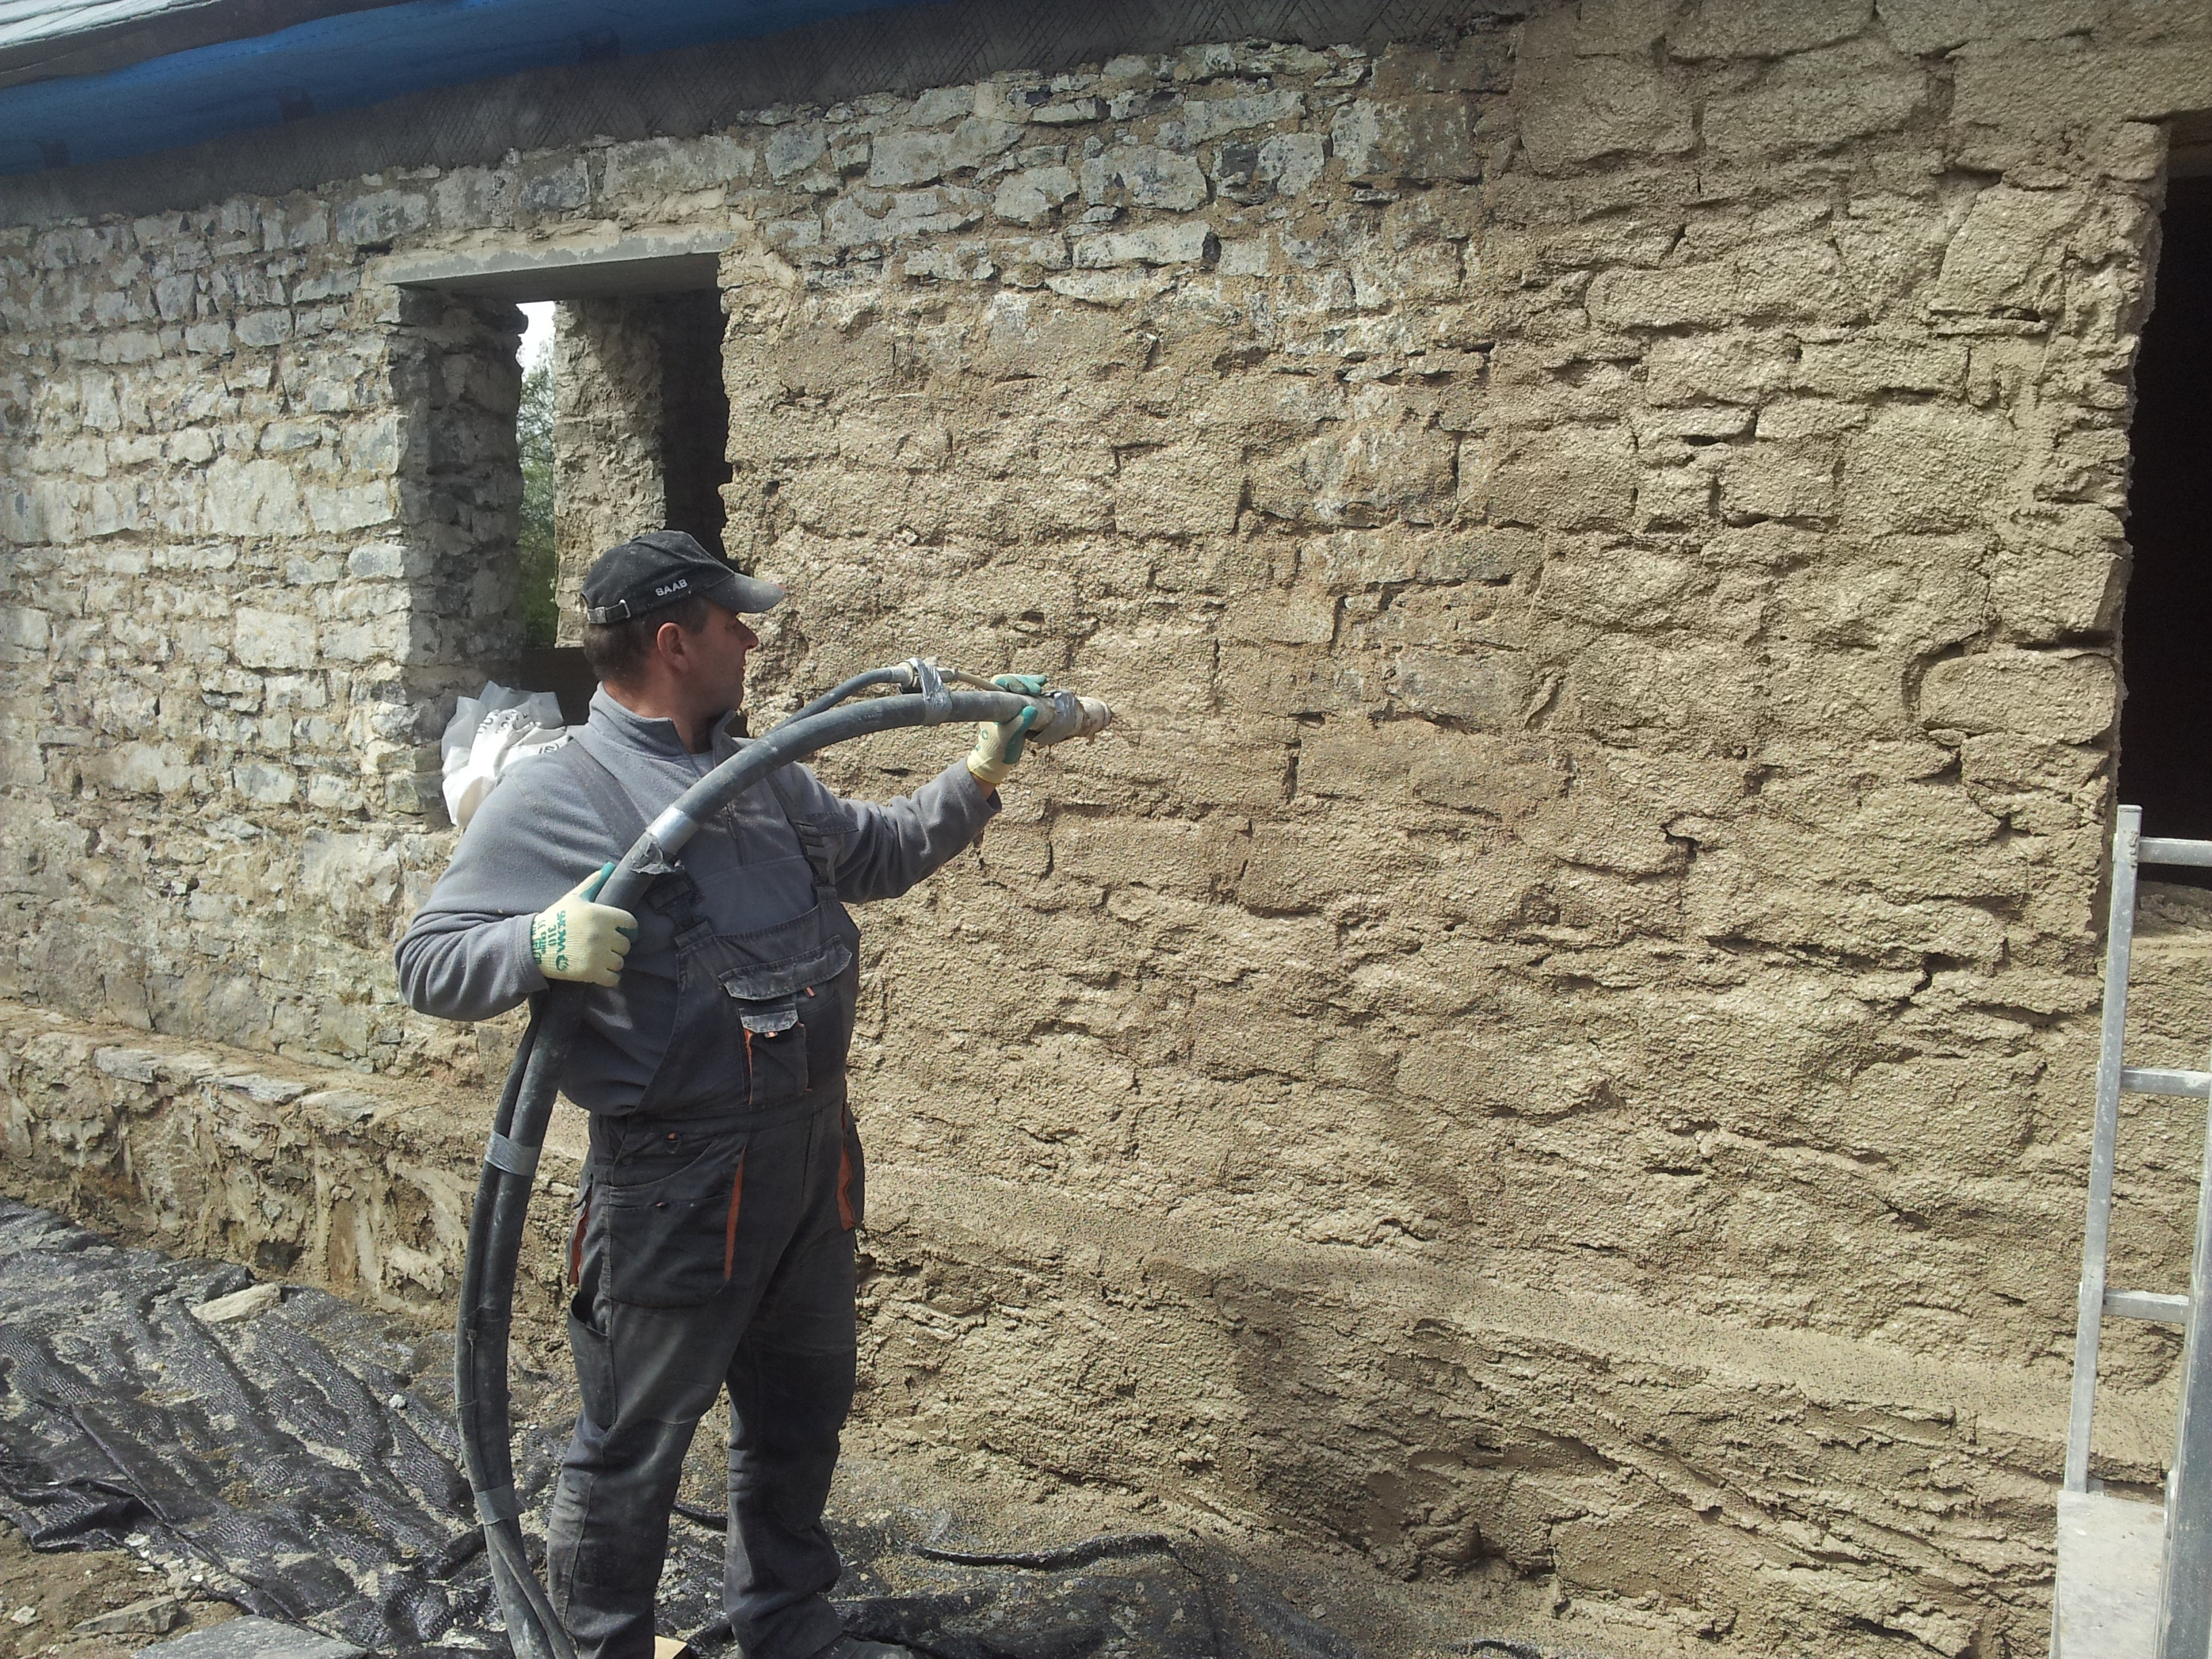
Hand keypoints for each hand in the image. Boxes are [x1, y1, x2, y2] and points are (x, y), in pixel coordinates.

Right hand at [530, 864, 638, 986]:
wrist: (535, 944)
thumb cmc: (555, 919)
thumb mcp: (574, 898)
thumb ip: (593, 883)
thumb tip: (608, 868)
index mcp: (601, 915)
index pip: (630, 923)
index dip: (627, 928)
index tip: (622, 932)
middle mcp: (603, 934)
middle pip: (625, 944)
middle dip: (617, 946)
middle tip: (606, 947)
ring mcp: (598, 954)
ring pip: (620, 962)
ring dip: (613, 962)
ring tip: (601, 959)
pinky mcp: (591, 972)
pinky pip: (613, 978)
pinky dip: (611, 977)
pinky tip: (602, 973)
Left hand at [967, 676, 1045, 788]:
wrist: (995, 761)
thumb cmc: (998, 750)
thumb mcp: (1009, 739)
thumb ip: (1020, 724)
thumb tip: (1032, 709)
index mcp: (992, 705)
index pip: (1001, 682)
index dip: (1014, 681)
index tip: (1027, 689)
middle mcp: (998, 701)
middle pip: (1011, 682)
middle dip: (1026, 682)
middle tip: (1038, 688)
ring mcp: (1007, 705)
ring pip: (1019, 688)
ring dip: (1031, 685)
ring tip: (1042, 685)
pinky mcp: (1016, 710)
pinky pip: (1024, 696)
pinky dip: (1033, 693)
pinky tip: (1042, 691)